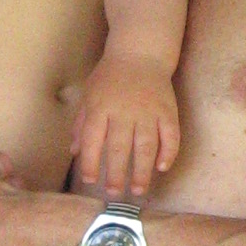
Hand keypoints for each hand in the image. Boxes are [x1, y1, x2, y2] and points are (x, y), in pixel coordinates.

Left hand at [71, 53, 180, 197]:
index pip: (92, 141)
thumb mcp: (89, 94)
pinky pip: (170, 136)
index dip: (90, 163)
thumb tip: (74, 151)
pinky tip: (162, 168)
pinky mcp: (167, 110)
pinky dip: (168, 153)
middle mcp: (124, 112)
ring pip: (146, 147)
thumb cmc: (110, 76)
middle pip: (119, 149)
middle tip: (114, 193)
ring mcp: (148, 112)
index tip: (90, 181)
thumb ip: (81, 123)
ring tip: (138, 190)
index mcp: (100, 107)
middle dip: (115, 174)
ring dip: (142, 171)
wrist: (140, 52)